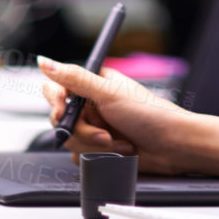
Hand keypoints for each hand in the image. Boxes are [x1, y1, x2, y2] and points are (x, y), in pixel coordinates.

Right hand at [37, 57, 193, 175]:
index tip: (63, 112)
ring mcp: (95, 128)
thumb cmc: (151, 114)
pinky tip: (120, 150)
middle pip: (62, 119)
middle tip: (102, 133)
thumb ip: (75, 79)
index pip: (58, 89)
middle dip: (82, 130)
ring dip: (94, 144)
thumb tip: (45, 61)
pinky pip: (81, 157)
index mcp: (95, 85)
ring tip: (117, 141)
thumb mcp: (109, 94)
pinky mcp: (99, 149)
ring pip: (70, 141)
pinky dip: (99, 156)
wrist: (173, 146)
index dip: (56, 103)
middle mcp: (92, 105)